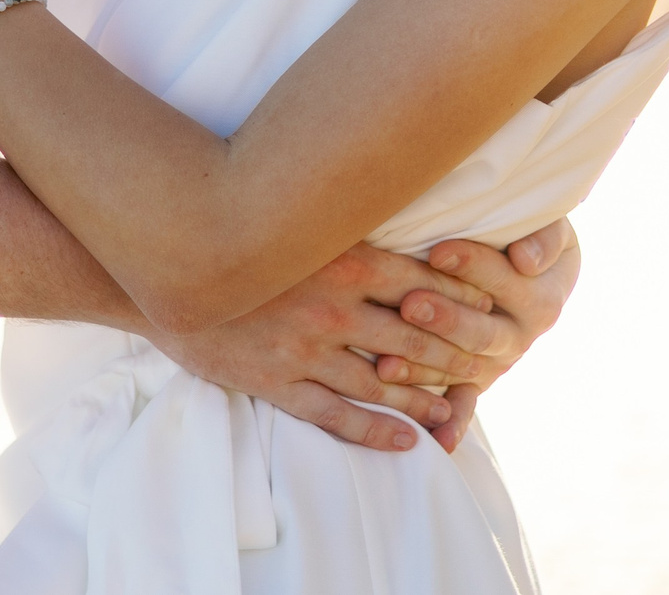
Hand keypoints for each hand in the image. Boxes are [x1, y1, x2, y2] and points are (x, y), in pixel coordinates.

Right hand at [145, 243, 497, 452]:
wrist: (174, 269)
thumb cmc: (247, 240)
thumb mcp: (306, 226)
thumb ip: (354, 233)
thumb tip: (408, 232)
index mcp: (345, 260)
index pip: (425, 285)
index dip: (465, 302)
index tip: (494, 312)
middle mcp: (332, 306)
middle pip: (414, 339)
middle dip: (456, 356)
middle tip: (488, 369)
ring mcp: (304, 348)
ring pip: (381, 384)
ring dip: (424, 400)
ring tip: (453, 409)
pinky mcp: (276, 381)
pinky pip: (335, 415)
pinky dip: (375, 432)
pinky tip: (404, 441)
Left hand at [385, 218, 580, 450]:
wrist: (532, 263)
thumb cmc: (526, 231)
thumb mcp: (546, 228)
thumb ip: (543, 238)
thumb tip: (525, 260)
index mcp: (541, 296)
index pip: (504, 279)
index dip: (473, 266)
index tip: (437, 251)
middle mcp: (522, 334)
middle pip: (482, 331)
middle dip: (445, 319)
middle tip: (410, 306)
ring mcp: (498, 361)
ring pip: (464, 367)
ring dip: (426, 368)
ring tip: (387, 365)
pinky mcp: (477, 379)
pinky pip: (464, 403)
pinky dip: (450, 423)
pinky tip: (434, 440)